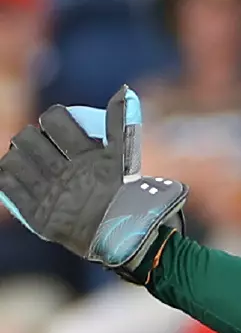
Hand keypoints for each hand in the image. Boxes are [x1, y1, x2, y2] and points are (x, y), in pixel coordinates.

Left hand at [0, 85, 188, 276]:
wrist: (132, 243)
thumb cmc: (135, 199)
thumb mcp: (130, 160)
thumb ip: (123, 125)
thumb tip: (125, 89)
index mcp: (90, 160)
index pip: (55, 121)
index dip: (54, 119)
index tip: (59, 128)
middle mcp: (68, 177)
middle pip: (28, 139)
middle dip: (32, 139)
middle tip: (41, 147)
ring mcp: (52, 198)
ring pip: (14, 161)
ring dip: (19, 158)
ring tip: (29, 163)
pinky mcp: (40, 218)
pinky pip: (8, 188)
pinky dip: (9, 179)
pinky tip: (18, 178)